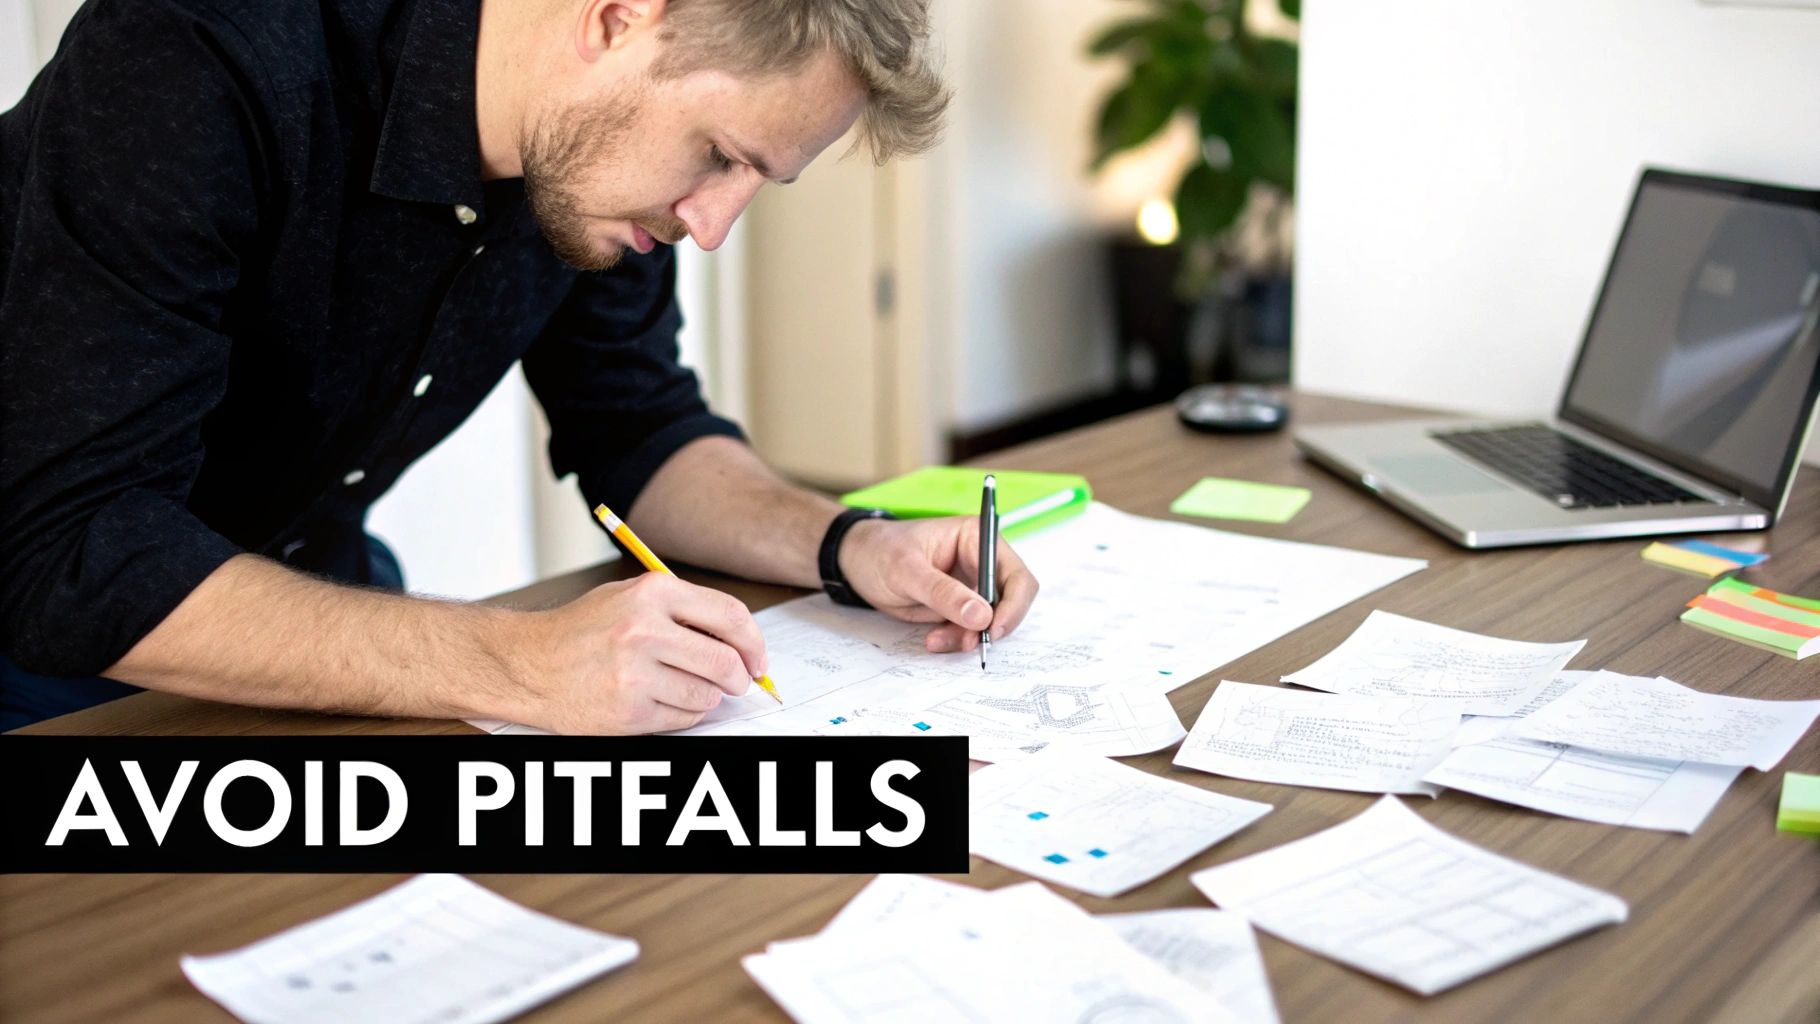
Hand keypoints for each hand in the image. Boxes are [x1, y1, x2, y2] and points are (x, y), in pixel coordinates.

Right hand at [515, 573, 766, 733]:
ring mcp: (636, 674)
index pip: (731, 616)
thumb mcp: (630, 597)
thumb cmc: (581, 631)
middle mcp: (645, 630)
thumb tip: (742, 642)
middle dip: (740, 678)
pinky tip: (660, 700)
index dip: (754, 643)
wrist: (528, 665)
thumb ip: (684, 611)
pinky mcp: (629, 711)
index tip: (759, 660)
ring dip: (706, 697)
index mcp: (652, 593)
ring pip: (708, 696)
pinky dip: (682, 714)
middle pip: (726, 662)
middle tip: (737, 682)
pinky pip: (684, 719)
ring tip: (680, 687)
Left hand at [838, 516, 1039, 653]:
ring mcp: (971, 585)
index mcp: (977, 537)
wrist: (855, 562)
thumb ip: (944, 593)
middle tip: (966, 643)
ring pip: (988, 621)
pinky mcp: (959, 605)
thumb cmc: (880, 552)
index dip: (1013, 604)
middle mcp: (981, 561)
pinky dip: (955, 639)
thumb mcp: (907, 571)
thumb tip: (982, 616)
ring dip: (967, 636)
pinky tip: (933, 639)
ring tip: (935, 640)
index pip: (1015, 575)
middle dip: (990, 626)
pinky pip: (969, 629)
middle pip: (1009, 601)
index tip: (993, 629)